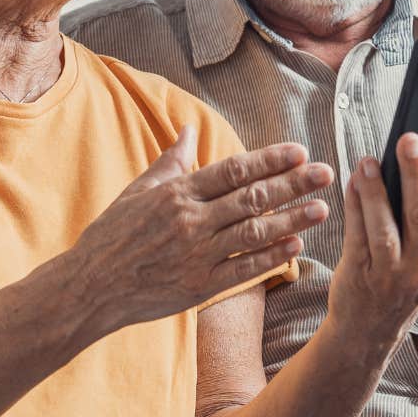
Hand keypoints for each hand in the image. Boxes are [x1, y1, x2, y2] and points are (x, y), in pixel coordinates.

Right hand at [63, 125, 334, 333]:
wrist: (91, 286)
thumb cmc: (114, 235)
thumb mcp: (139, 190)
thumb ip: (171, 161)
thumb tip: (189, 130)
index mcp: (178, 192)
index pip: (233, 170)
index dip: (269, 160)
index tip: (299, 151)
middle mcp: (190, 220)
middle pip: (252, 197)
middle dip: (293, 184)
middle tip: (325, 173)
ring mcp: (196, 254)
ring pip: (254, 232)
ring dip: (291, 219)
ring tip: (321, 209)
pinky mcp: (199, 285)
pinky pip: (243, 269)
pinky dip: (271, 257)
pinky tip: (296, 246)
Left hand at [328, 132, 417, 354]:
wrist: (369, 330)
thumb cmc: (406, 285)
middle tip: (410, 139)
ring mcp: (391, 272)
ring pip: (387, 225)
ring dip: (378, 190)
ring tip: (370, 159)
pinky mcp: (359, 273)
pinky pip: (357, 233)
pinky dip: (356, 205)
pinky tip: (354, 180)